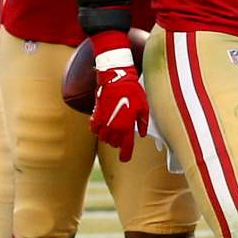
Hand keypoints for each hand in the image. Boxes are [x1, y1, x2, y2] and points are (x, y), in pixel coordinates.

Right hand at [88, 31, 148, 161]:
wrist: (116, 78)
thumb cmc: (132, 91)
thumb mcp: (144, 107)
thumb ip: (143, 123)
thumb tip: (142, 134)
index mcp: (127, 127)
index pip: (125, 148)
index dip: (125, 155)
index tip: (124, 158)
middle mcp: (114, 127)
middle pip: (114, 143)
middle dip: (118, 142)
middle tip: (122, 136)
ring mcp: (103, 122)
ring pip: (103, 138)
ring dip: (108, 137)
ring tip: (113, 131)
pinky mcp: (96, 114)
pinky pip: (94, 129)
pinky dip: (97, 130)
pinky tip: (102, 126)